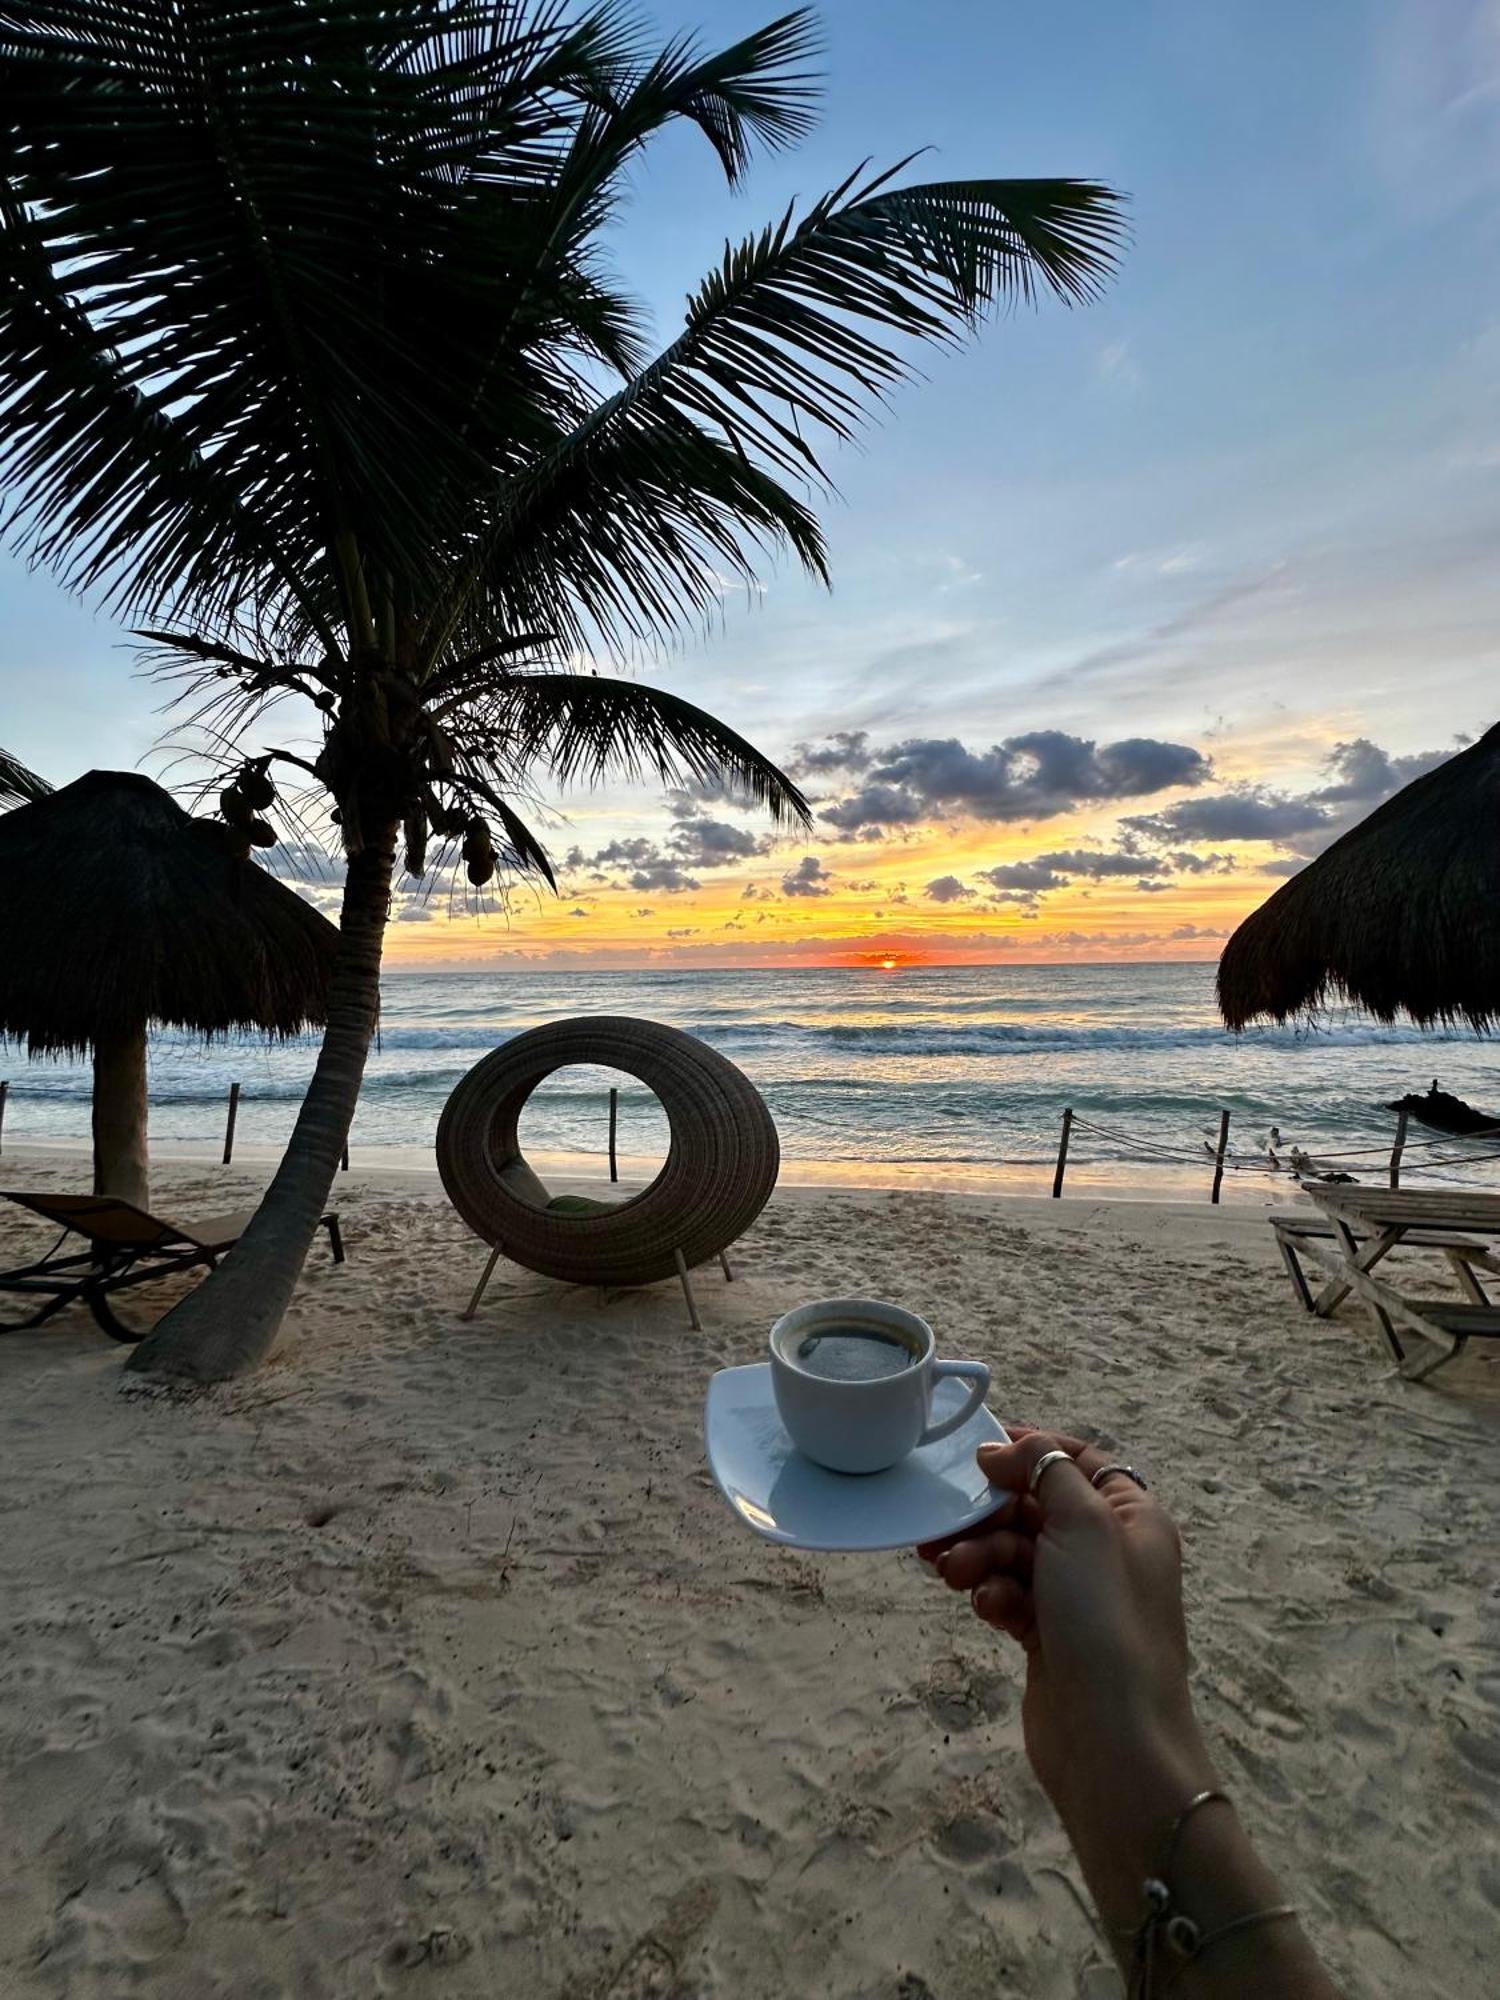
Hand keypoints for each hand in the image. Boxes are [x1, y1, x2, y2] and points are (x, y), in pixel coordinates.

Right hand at [918, 1426, 1215, 1839]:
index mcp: (1132, 1516)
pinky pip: (1011, 1596)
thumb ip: (1046, 1470)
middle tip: (944, 1525)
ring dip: (980, 1555)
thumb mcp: (1083, 1524)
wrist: (1111, 1741)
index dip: (1032, 1450)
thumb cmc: (1105, 1619)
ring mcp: (1078, 1598)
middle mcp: (1108, 1551)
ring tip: (952, 1573)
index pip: (1079, 1461)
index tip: (980, 1454)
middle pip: (1036, 1507)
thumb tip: (1005, 1449)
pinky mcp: (1049, 1637)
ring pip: (1015, 1553)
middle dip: (989, 1514)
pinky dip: (992, 1594)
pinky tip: (984, 1609)